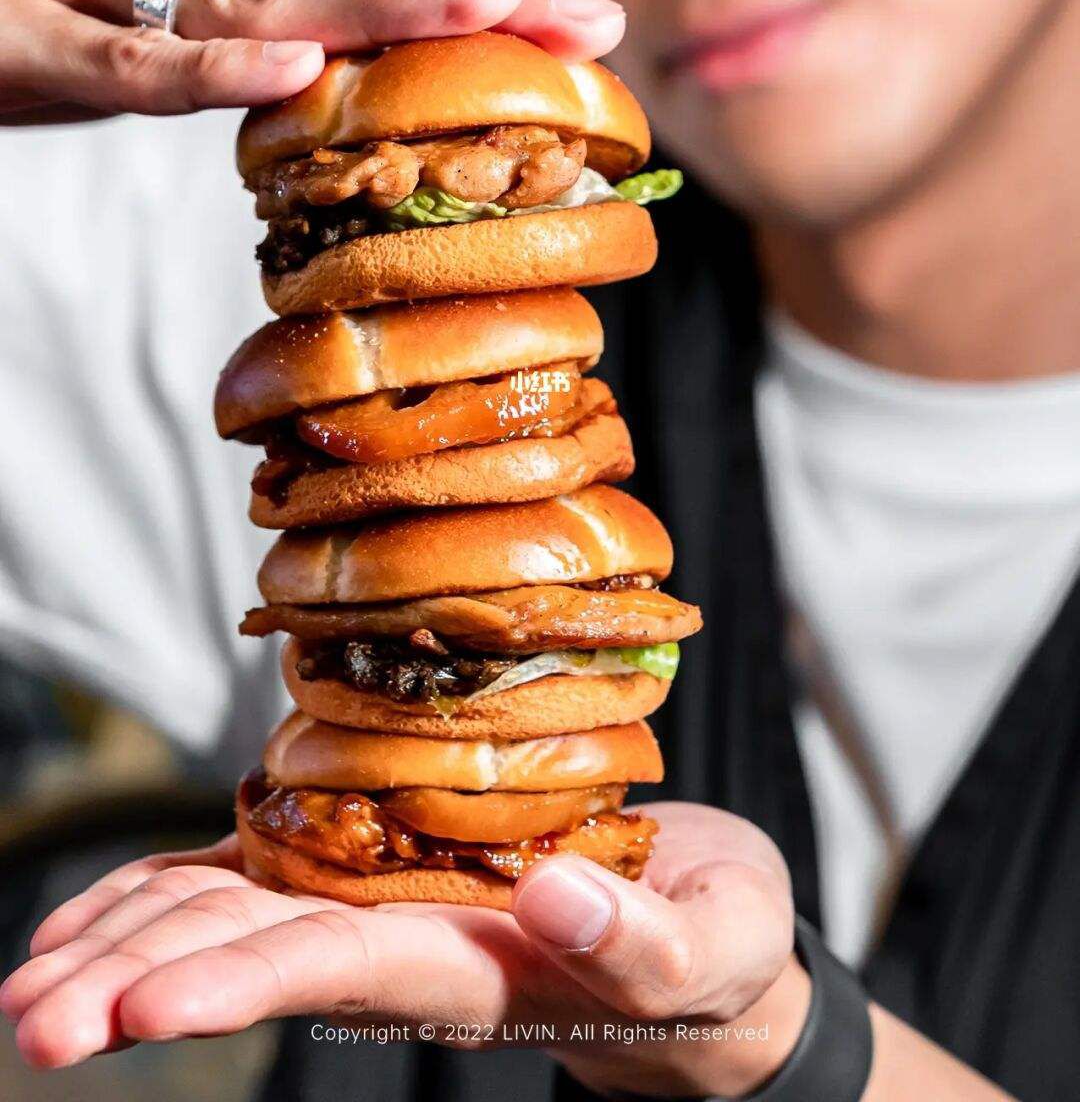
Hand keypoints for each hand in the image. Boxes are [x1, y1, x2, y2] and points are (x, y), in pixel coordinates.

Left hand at [0, 803, 808, 1096]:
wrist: (697, 943)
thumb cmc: (717, 950)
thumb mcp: (717, 946)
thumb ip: (647, 939)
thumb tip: (552, 893)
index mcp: (478, 964)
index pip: (340, 970)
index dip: (240, 985)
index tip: (138, 1013)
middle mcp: (408, 943)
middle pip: (253, 955)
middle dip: (137, 984)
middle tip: (28, 1021)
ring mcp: (387, 904)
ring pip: (238, 915)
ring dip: (131, 940)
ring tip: (32, 978)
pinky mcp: (384, 865)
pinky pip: (261, 876)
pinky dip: (177, 888)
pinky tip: (108, 907)